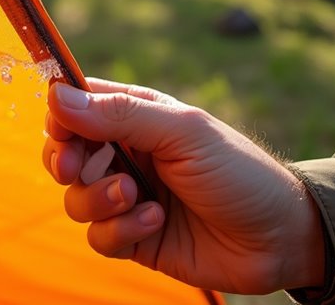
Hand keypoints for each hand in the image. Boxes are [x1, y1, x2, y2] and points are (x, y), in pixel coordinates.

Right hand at [43, 78, 324, 294]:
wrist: (278, 236)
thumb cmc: (238, 171)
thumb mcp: (182, 132)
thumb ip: (120, 114)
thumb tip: (56, 96)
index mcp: (140, 115)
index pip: (79, 103)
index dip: (60, 113)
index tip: (61, 128)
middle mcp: (130, 153)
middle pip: (66, 152)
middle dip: (64, 161)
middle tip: (76, 168)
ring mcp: (130, 197)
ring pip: (76, 199)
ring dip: (99, 199)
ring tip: (135, 196)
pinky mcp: (135, 238)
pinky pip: (99, 237)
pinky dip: (121, 230)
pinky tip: (156, 221)